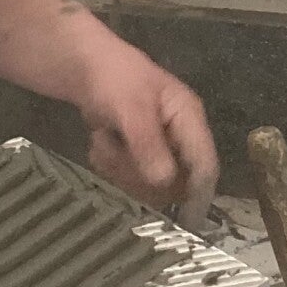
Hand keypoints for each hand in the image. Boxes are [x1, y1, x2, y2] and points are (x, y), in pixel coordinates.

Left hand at [75, 37, 219, 223]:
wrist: (81, 65)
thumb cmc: (112, 77)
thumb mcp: (131, 107)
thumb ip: (148, 143)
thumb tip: (165, 183)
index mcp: (189, 118)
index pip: (205, 165)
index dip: (198, 194)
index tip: (184, 221)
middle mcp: (179, 136)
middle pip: (174, 182)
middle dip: (138, 174)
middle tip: (112, 155)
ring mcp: (158, 146)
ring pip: (149, 183)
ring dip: (120, 168)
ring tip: (103, 142)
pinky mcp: (137, 152)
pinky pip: (129, 177)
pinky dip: (110, 165)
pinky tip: (100, 144)